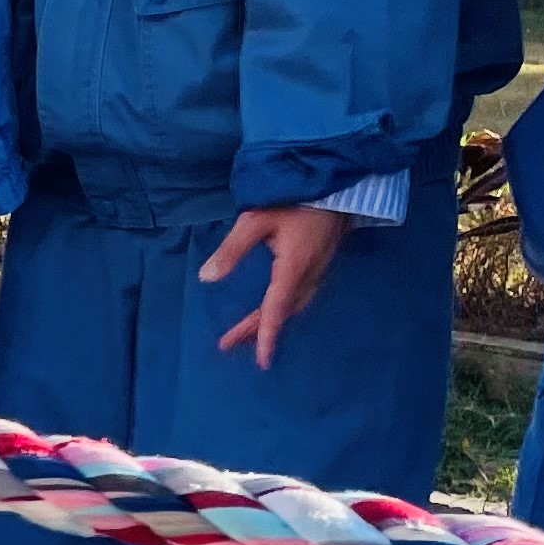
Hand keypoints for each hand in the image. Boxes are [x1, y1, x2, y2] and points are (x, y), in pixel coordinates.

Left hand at [200, 204, 353, 367]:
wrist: (336, 183)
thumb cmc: (293, 198)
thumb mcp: (254, 220)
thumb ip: (231, 250)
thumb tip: (207, 278)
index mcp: (294, 268)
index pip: (276, 310)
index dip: (266, 335)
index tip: (261, 360)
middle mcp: (311, 274)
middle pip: (283, 311)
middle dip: (257, 330)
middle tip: (229, 344)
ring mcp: (320, 269)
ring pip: (295, 305)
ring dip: (270, 320)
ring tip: (244, 333)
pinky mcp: (321, 262)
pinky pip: (302, 295)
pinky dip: (284, 308)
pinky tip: (272, 309)